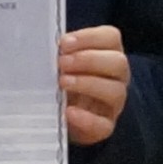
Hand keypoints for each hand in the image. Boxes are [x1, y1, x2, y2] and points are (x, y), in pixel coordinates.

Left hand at [60, 24, 131, 144]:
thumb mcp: (60, 63)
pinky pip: (104, 124)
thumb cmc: (62, 81)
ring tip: (62, 83)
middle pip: (118, 62)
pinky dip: (86, 118)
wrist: (60, 116)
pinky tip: (68, 111)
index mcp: (108, 53)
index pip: (111, 37)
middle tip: (62, 63)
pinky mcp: (105, 126)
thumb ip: (59, 53)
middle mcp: (117, 77)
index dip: (89, 38)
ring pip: (116, 91)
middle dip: (89, 60)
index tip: (64, 44)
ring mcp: (114, 103)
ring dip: (87, 84)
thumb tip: (44, 46)